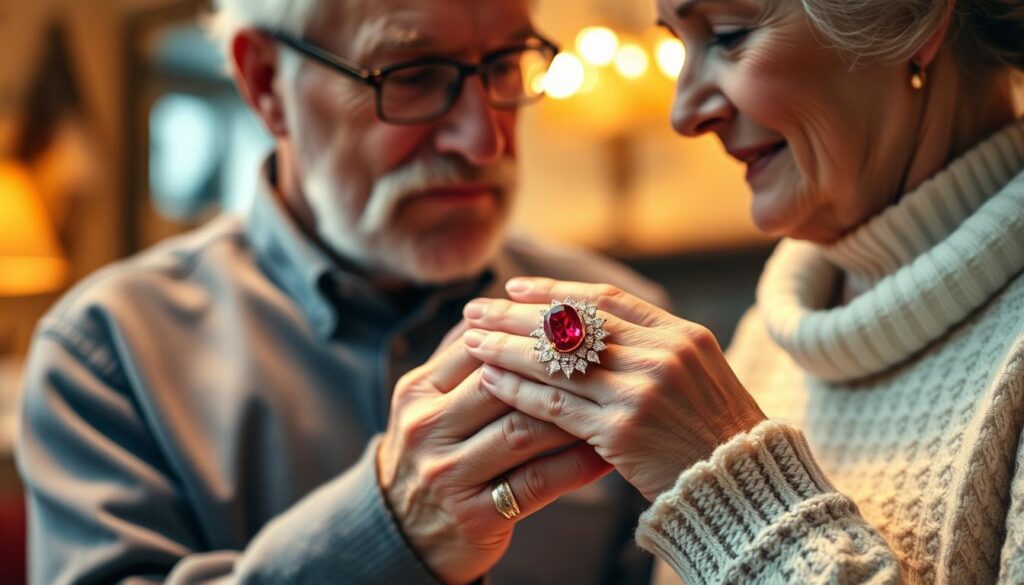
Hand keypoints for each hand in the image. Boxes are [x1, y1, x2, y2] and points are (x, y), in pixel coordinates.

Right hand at [377, 334, 612, 583]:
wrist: (404, 534)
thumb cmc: (434, 453)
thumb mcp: (429, 402)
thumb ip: (460, 357)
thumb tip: (500, 302)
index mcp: (417, 391)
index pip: (475, 347)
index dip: (526, 334)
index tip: (573, 327)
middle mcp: (426, 428)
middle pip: (501, 384)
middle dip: (555, 370)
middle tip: (605, 359)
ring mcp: (447, 473)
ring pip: (522, 431)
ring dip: (573, 416)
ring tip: (614, 403)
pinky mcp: (474, 515)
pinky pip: (538, 481)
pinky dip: (576, 465)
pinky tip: (606, 454)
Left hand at [461, 277, 765, 501]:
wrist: (742, 486)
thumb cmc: (716, 432)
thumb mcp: (697, 372)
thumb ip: (652, 345)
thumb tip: (592, 325)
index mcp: (680, 334)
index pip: (602, 300)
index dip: (552, 291)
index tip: (514, 287)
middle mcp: (660, 354)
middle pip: (570, 324)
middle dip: (515, 314)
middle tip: (475, 307)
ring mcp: (640, 391)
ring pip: (555, 361)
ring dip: (506, 348)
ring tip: (471, 340)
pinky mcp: (621, 430)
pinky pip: (554, 403)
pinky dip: (518, 390)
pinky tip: (490, 380)